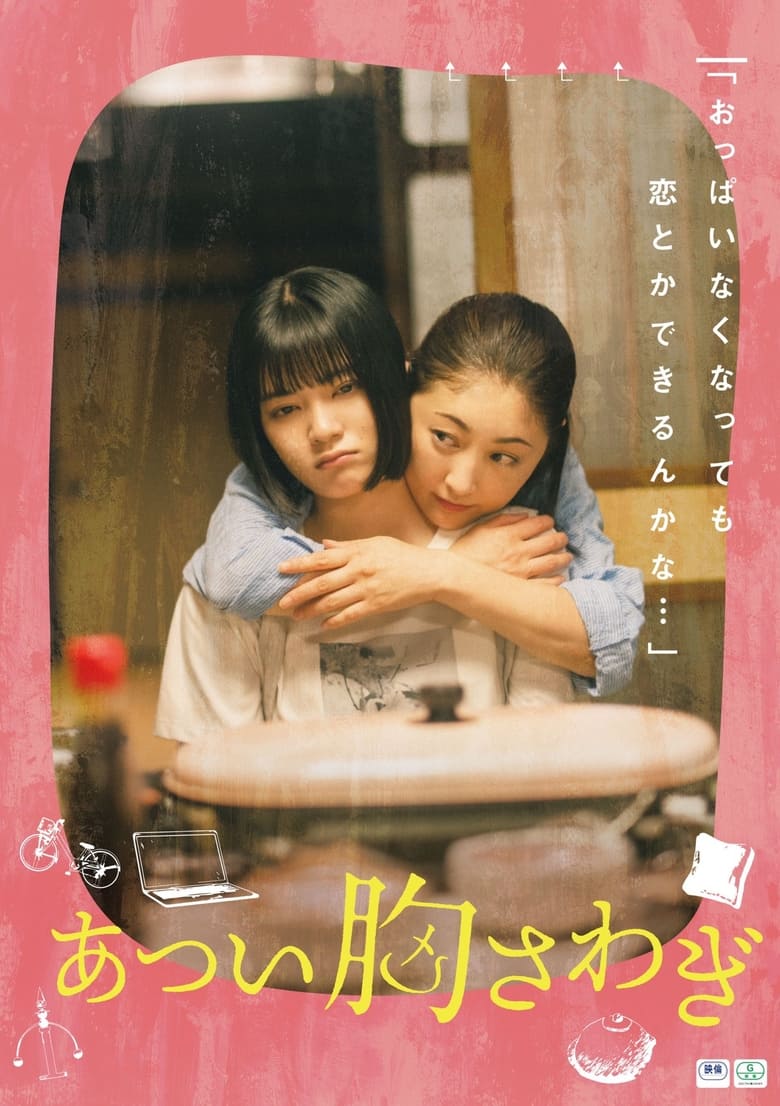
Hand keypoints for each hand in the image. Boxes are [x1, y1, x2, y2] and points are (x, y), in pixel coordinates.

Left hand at [276, 536, 437, 626]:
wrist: (429, 572)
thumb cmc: (401, 555)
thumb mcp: (374, 543)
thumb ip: (348, 546)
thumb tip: (324, 545)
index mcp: (357, 553)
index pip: (322, 559)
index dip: (300, 564)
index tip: (282, 569)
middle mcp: (359, 570)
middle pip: (322, 582)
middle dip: (299, 593)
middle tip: (281, 602)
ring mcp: (367, 589)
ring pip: (333, 602)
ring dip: (312, 610)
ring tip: (297, 616)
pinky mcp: (376, 605)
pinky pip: (351, 615)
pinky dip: (335, 621)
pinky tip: (323, 625)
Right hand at [453, 513, 571, 581]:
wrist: (455, 577)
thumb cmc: (465, 552)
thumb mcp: (481, 528)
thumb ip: (504, 520)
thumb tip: (524, 516)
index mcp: (509, 535)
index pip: (536, 524)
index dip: (547, 522)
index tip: (550, 522)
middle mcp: (518, 551)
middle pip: (548, 542)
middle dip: (560, 539)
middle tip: (563, 538)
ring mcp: (521, 571)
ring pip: (551, 562)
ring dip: (563, 558)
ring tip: (567, 556)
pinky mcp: (520, 587)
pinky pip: (544, 584)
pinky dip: (556, 580)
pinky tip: (560, 578)